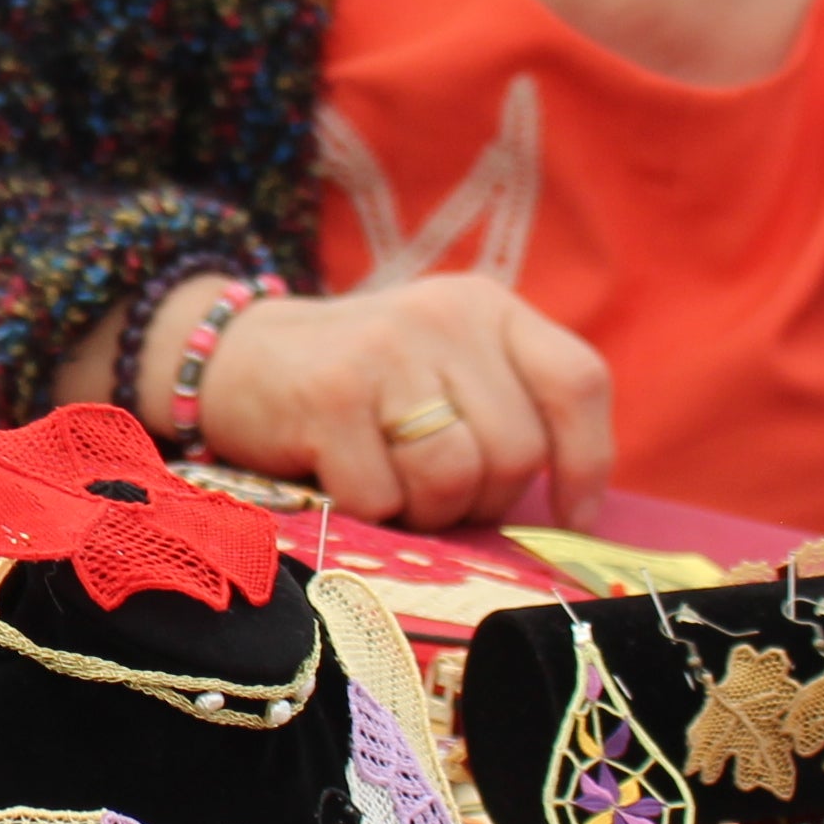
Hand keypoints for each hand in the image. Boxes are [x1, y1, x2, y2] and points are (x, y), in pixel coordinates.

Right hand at [192, 276, 613, 530]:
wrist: (236, 360)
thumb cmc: (360, 389)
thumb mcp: (444, 370)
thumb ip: (507, 410)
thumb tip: (571, 515)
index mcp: (488, 308)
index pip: (577, 382)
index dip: (587, 462)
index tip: (571, 515)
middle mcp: (445, 316)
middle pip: (517, 450)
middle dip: (482, 501)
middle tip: (436, 497)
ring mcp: (386, 352)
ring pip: (455, 477)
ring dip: (426, 512)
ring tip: (393, 490)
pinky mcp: (330, 396)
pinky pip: (383, 496)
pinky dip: (368, 513)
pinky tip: (342, 481)